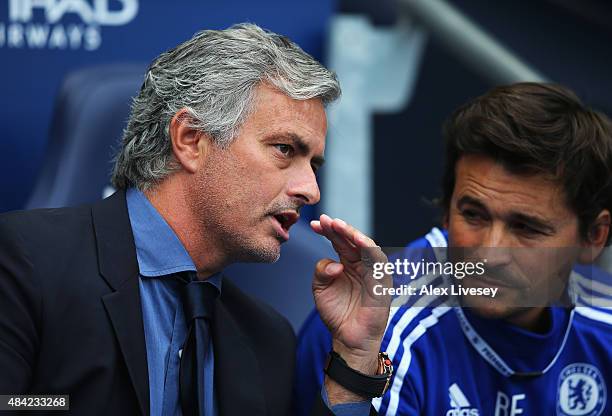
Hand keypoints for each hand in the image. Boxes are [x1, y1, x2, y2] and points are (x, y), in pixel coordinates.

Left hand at [311, 214, 391, 374]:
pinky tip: (358, 240)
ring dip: (353, 233)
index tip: (314, 224)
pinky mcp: (382, 282)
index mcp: (347, 263)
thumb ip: (321, 271)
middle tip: (325, 220)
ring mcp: (372, 272)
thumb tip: (333, 263)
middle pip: (351, 240)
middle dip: (338, 228)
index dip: (327, 231)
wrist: (348, 339)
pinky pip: (379, 261)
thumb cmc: (337, 314)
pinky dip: (370, 249)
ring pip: (366, 246)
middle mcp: (361, 265)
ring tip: (339, 225)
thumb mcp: (320, 289)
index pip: (338, 241)